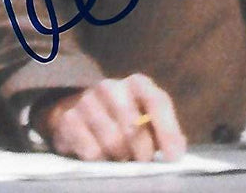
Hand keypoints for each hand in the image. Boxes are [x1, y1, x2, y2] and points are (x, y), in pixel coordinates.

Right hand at [34, 74, 186, 161]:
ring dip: (120, 157)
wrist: (76, 110)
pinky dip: (100, 160)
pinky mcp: (68, 119)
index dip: (168, 131)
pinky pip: (91, 151)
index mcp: (137, 83)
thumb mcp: (143, 116)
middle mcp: (112, 86)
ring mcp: (87, 100)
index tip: (173, 157)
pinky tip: (101, 156)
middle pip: (134, 126)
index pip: (157, 102)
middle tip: (143, 163)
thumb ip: (162, 129)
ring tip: (122, 159)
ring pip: (112, 141)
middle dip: (142, 152)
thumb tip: (176, 149)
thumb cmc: (120, 117)